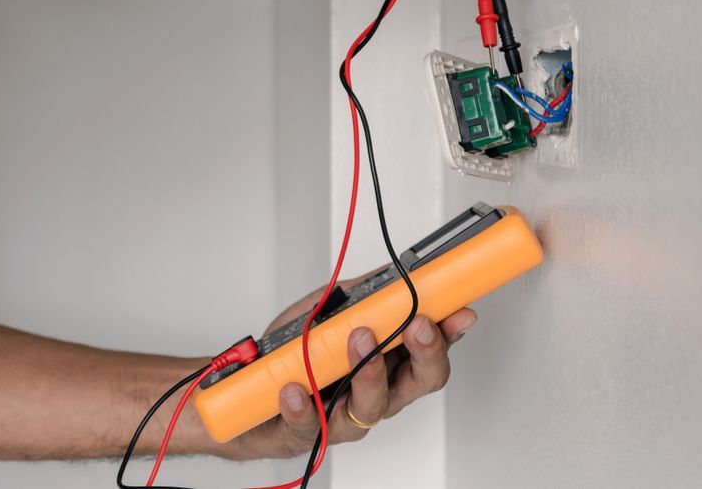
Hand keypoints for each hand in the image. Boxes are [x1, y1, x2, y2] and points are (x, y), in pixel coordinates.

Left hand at [230, 269, 476, 459]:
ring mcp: (343, 415)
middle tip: (417, 325)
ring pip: (372, 405)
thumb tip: (395, 272)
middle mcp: (375, 392)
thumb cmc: (293, 351)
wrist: (243, 387)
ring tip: (358, 339)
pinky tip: (295, 387)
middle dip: (426, 353)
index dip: (450, 334)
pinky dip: (303, 405)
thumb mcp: (330, 310)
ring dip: (369, 370)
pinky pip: (310, 423)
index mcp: (388, 365)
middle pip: (420, 383)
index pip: (432, 353)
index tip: (458, 312)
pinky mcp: (307, 431)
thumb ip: (364, 295)